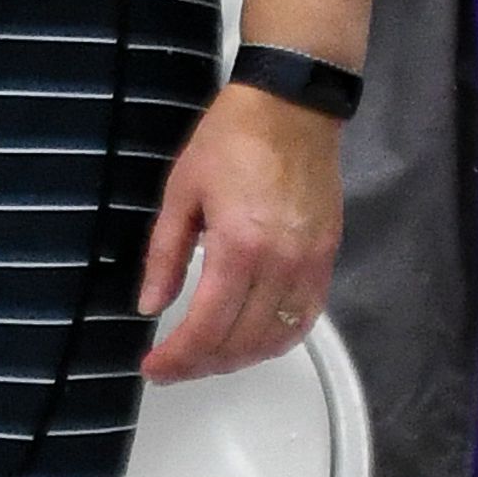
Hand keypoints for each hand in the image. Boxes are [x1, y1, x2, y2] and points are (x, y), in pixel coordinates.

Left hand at [136, 85, 345, 384]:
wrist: (292, 107)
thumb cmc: (230, 139)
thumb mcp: (181, 192)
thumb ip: (165, 255)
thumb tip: (150, 306)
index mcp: (238, 246)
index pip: (206, 326)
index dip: (177, 358)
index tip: (153, 369)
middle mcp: (279, 263)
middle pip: (241, 342)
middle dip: (201, 364)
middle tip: (173, 366)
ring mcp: (309, 264)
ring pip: (275, 339)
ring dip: (238, 359)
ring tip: (207, 357)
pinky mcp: (327, 258)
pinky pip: (305, 318)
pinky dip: (277, 340)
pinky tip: (251, 341)